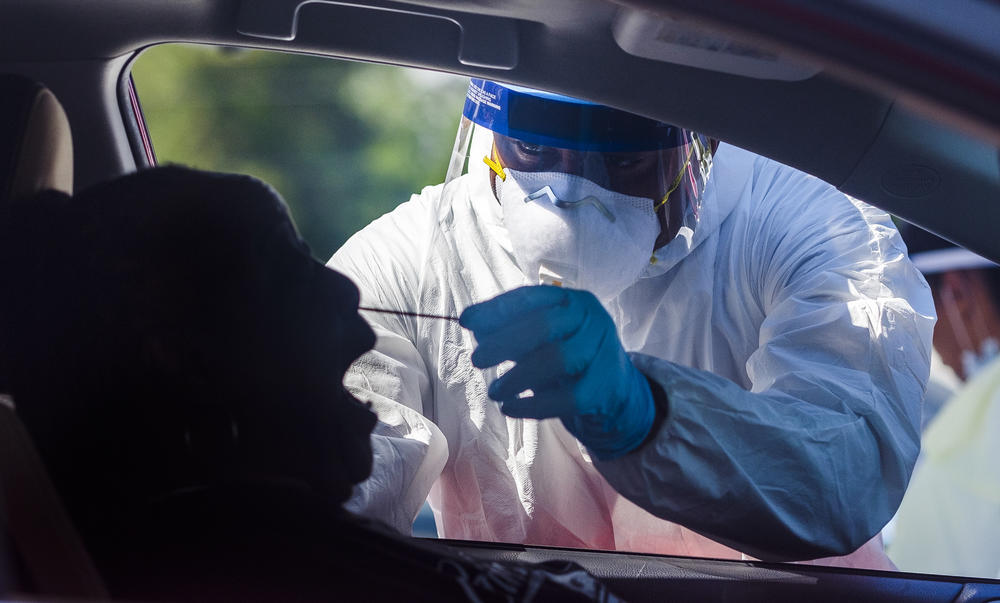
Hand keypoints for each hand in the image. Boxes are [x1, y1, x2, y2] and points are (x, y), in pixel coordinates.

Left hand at [459, 285, 655, 459]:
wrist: (616, 390)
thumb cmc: (569, 357)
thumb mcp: (540, 338)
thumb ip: (510, 328)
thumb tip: (473, 324)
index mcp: (572, 300)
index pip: (531, 298)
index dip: (496, 309)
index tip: (466, 320)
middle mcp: (593, 319)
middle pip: (545, 325)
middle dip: (505, 342)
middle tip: (477, 360)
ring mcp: (603, 351)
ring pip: (557, 359)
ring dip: (518, 377)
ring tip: (494, 391)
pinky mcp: (606, 387)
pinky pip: (567, 398)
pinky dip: (533, 405)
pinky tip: (510, 408)